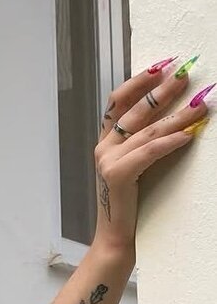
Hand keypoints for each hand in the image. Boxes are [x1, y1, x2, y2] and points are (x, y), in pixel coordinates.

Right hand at [93, 56, 210, 251]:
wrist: (116, 238)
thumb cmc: (131, 204)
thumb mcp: (136, 166)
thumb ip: (145, 142)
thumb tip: (176, 117)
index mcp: (106, 142)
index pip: (118, 101)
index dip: (139, 81)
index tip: (162, 65)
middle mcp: (103, 148)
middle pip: (136, 110)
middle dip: (163, 90)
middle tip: (187, 75)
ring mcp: (107, 161)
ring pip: (148, 130)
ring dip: (178, 115)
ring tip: (200, 104)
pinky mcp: (117, 175)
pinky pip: (149, 152)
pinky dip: (170, 141)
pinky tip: (188, 134)